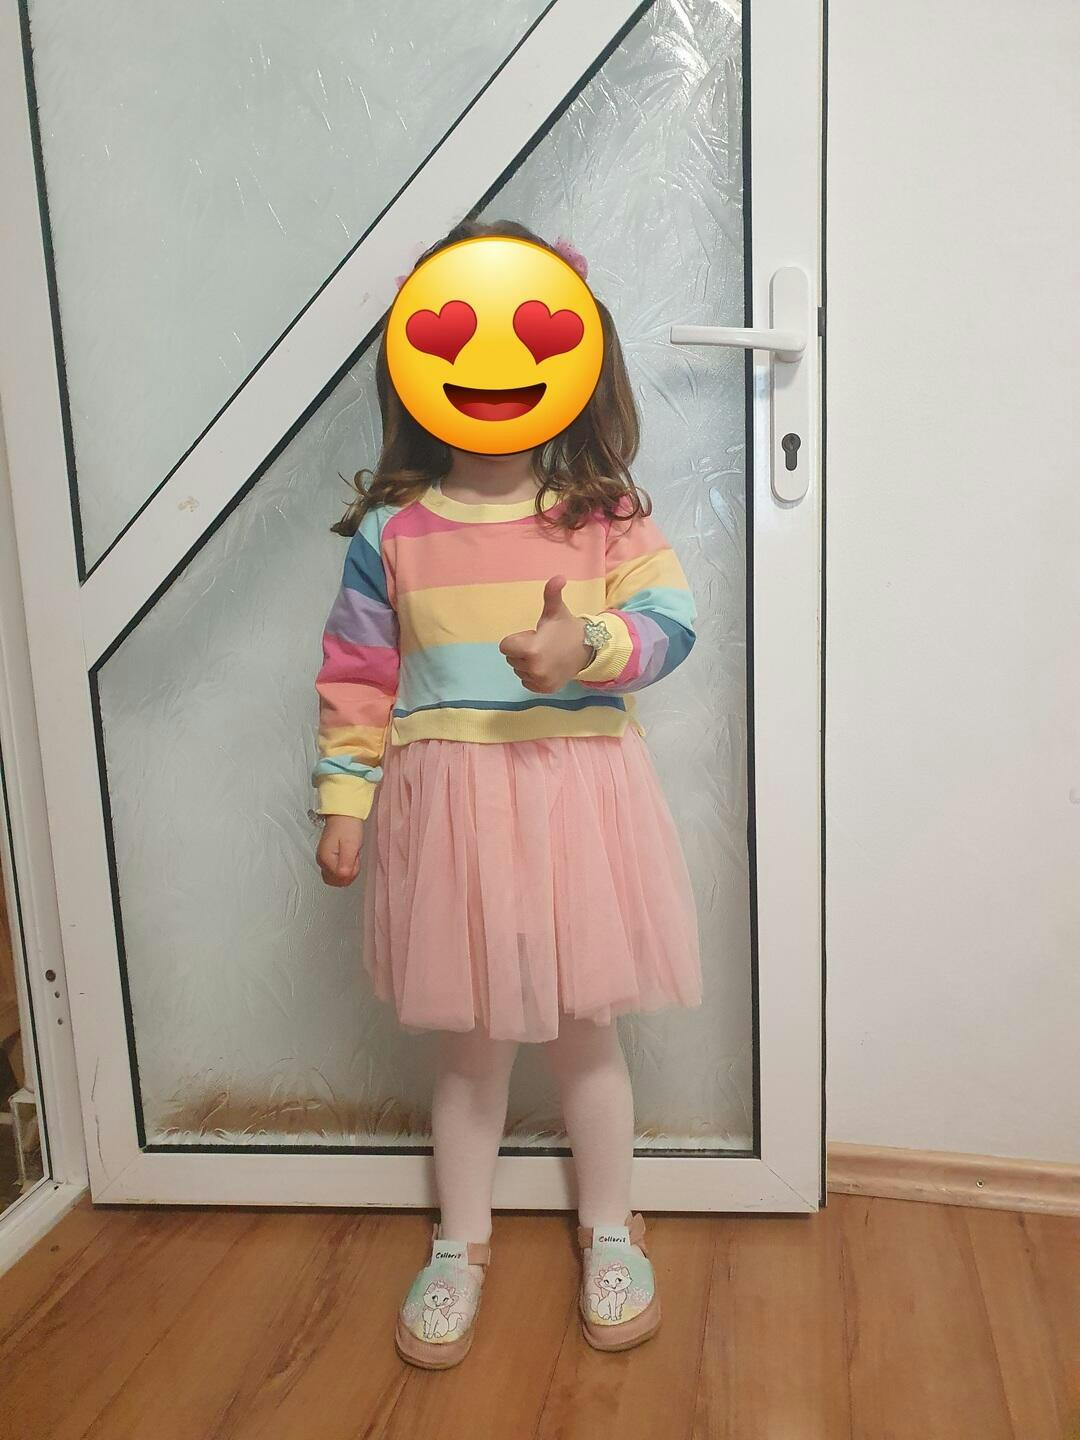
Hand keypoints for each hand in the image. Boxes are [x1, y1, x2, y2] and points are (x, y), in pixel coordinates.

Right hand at [317, 814, 363, 886]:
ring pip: (336, 876)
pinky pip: (336, 869)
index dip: (350, 872)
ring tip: (352, 855)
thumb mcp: (351, 846)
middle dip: (348, 873)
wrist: (344, 813)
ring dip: (347, 870)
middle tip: (354, 859)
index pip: (339, 879)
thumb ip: (347, 863)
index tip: (355, 860)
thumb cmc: (347, 826)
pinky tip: (349, 856)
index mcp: (326, 858)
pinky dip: (345, 866)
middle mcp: (322, 860)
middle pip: (336, 880)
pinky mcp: (328, 856)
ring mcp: (324, 858)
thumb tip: (343, 876)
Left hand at [499, 575, 592, 693]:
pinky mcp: (545, 690)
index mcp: (531, 649)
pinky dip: (533, 676)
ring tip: (546, 655)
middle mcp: (534, 669)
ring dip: (527, 663)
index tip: (534, 635)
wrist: (588, 649)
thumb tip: (559, 577)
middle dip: (522, 651)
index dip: (517, 639)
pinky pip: (527, 682)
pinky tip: (547, 666)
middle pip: (511, 659)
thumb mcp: (556, 610)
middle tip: (542, 644)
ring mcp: (540, 681)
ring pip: (519, 671)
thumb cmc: (566, 628)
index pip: (505, 646)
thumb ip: (551, 593)